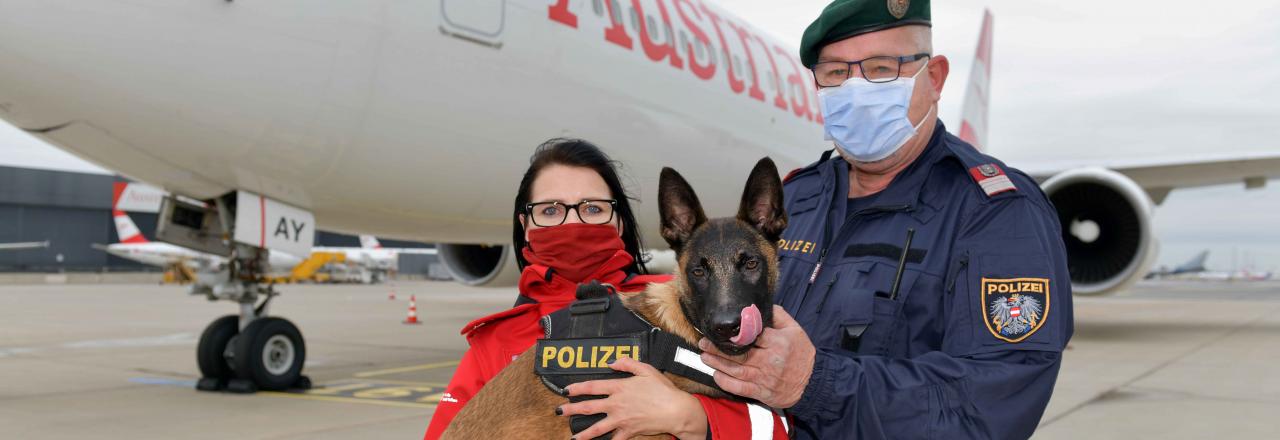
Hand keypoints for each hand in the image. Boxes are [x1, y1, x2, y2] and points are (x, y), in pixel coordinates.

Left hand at [557, 357, 707, 439]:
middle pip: (589, 407)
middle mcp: (617, 404)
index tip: (567, 390)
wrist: (675, 410)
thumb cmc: (663, 390)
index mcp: (619, 388)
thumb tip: (612, 362)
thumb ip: (627, 363)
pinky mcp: (629, 432)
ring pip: (597, 428)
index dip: (577, 388)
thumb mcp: (646, 369)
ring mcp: (621, 420)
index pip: (592, 387)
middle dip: (571, 409)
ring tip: (573, 437)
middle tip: (559, 411)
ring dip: (583, 433)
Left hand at [699, 305, 814, 408]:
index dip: (733, 332)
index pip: (751, 335)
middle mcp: (770, 361)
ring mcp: (764, 378)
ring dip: (717, 363)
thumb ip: (778, 316)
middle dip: (717, 348)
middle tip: (703, 342)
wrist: (813, 382)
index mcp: (778, 343)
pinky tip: (716, 374)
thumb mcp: (795, 330)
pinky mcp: (761, 392)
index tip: (720, 329)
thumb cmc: (802, 354)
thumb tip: (759, 305)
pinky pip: (739, 388)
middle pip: (738, 354)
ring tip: (704, 356)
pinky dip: (725, 382)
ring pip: (735, 370)